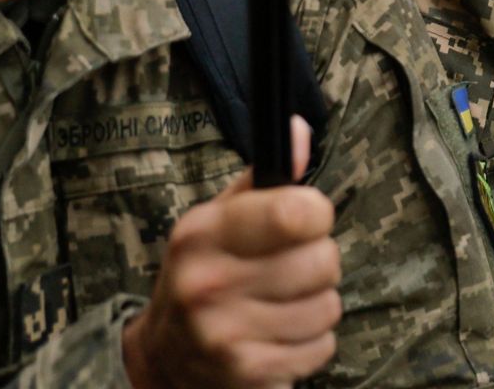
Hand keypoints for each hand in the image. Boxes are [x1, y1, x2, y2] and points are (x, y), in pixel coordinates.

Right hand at [124, 118, 338, 388]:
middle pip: (324, 261)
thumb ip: (266, 178)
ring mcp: (225, 333)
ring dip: (316, 307)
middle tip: (290, 270)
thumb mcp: (221, 219)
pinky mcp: (246, 372)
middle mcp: (208, 282)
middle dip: (318, 264)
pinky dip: (311, 343)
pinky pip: (322, 347)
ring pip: (329, 307)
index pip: (295, 213)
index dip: (316, 213)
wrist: (164, 356)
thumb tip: (302, 130)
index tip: (306, 220)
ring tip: (283, 305)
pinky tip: (279, 337)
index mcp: (204, 233)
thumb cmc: (207, 272)